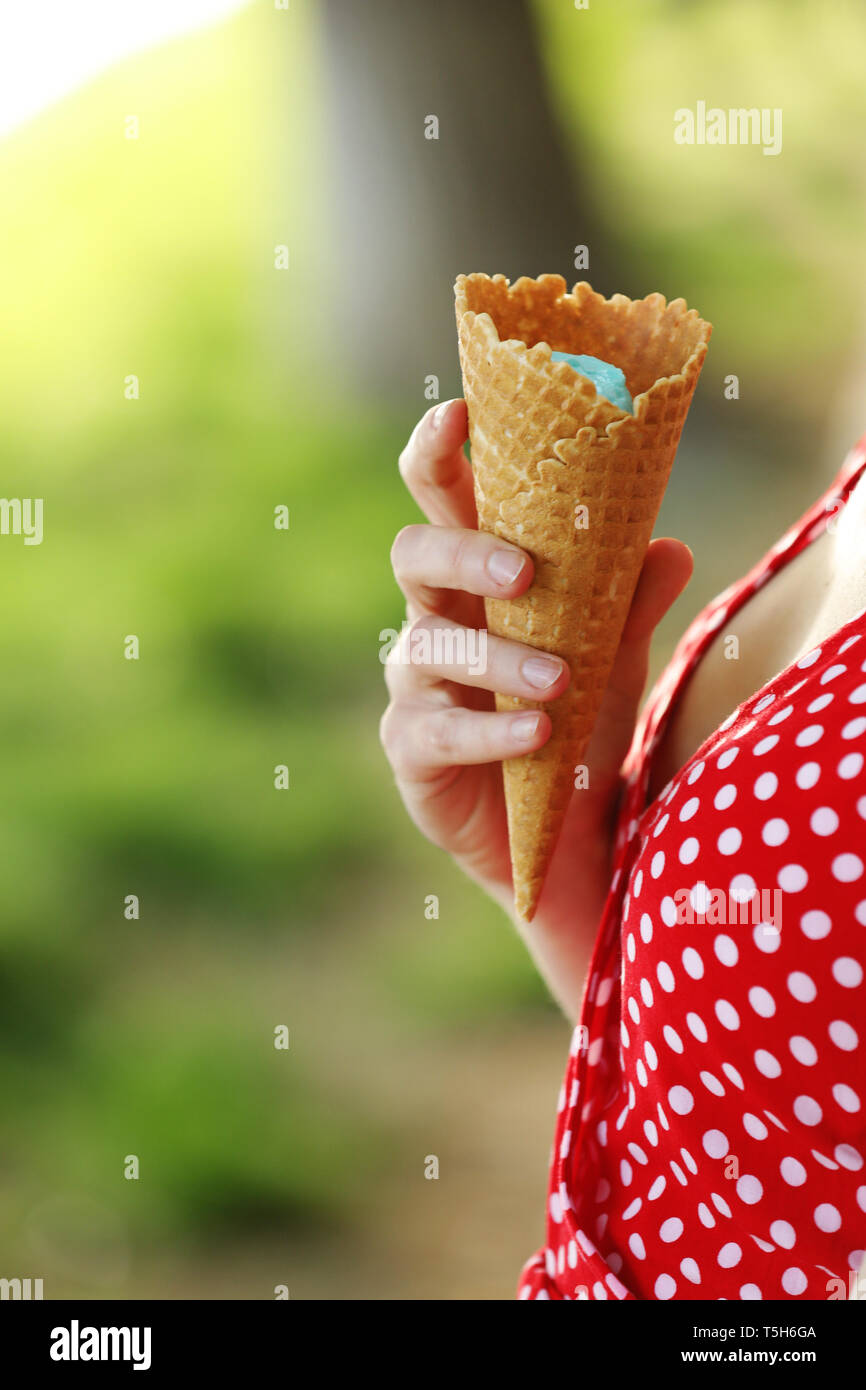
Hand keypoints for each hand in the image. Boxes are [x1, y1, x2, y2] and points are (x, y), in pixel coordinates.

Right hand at [380, 398, 692, 1016]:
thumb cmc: (580, 724)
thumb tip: (669, 545)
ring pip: (430, 648)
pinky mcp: (413, 751)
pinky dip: (491, 730)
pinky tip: (540, 733)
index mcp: (477, 581)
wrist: (566, 832)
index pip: (443, 502)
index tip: (458, 414)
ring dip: (498, 659)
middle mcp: (435, 620)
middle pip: (414, 557)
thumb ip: (629, 603)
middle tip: (521, 569)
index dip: (438, 455)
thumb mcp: (617, 657)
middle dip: (461, 552)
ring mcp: (416, 686)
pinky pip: (438, 731)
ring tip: (560, 681)